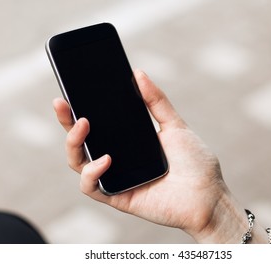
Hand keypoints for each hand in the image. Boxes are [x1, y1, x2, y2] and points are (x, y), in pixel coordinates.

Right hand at [53, 70, 264, 242]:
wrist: (208, 196)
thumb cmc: (195, 163)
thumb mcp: (175, 125)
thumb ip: (156, 101)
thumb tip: (138, 73)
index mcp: (128, 142)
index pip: (98, 124)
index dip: (80, 109)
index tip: (71, 89)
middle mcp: (117, 159)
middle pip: (81, 141)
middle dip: (67, 122)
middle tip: (62, 103)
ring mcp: (115, 178)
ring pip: (78, 162)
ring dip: (73, 143)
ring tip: (83, 125)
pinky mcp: (116, 197)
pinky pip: (91, 187)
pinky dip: (92, 172)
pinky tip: (106, 159)